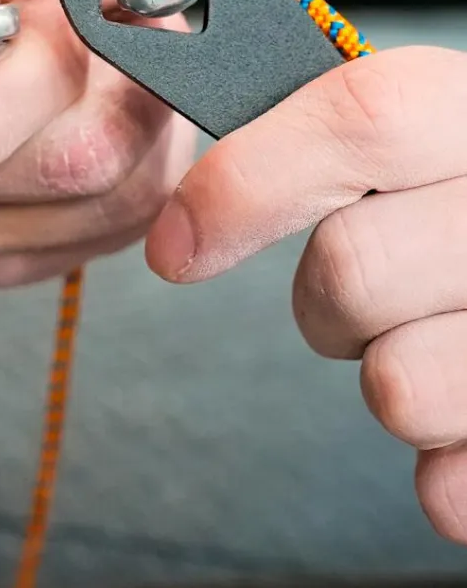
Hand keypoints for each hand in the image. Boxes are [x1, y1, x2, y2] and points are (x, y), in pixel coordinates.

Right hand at [0, 0, 196, 286]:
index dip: (48, 62)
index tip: (70, 4)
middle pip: (67, 168)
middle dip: (115, 77)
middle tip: (112, 11)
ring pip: (119, 194)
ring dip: (142, 110)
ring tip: (108, 51)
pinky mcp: (41, 255)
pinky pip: (133, 211)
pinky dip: (148, 148)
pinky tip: (109, 100)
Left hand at [145, 45, 466, 542]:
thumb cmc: (457, 195)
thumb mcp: (412, 134)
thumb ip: (309, 130)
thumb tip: (163, 157)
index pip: (363, 117)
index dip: (246, 182)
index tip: (174, 246)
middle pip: (351, 268)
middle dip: (319, 301)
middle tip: (354, 294)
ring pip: (397, 386)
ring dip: (385, 372)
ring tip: (430, 338)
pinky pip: (453, 482)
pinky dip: (439, 462)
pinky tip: (465, 418)